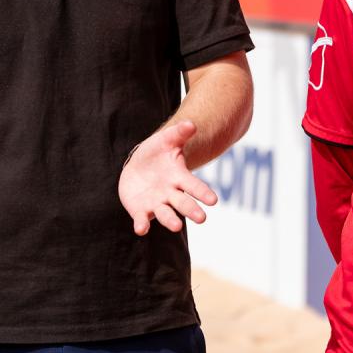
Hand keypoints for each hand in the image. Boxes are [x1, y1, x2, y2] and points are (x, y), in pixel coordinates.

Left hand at [118, 120, 218, 235]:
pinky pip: (142, 219)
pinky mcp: (141, 210)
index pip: (194, 186)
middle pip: (183, 203)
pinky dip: (142, 224)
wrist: (139, 166)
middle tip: (201, 218)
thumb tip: (191, 124)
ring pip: (165, 214)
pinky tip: (141, 229)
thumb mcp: (166, 140)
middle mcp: (171, 194)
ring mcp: (157, 203)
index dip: (203, 193)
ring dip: (170, 220)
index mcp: (180, 178)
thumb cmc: (157, 152)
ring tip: (176, 226)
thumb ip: (178, 133)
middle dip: (191, 210)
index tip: (213, 200)